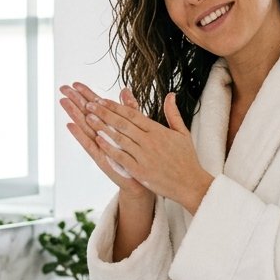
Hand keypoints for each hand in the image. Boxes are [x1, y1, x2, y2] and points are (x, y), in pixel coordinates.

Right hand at [59, 82, 151, 198]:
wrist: (141, 182)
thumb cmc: (138, 156)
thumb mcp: (136, 129)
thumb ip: (129, 110)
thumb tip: (125, 90)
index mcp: (110, 127)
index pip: (96, 107)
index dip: (86, 94)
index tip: (75, 83)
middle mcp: (102, 136)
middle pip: (86, 114)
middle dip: (75, 101)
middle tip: (63, 88)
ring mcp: (101, 147)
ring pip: (85, 127)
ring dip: (74, 114)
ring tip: (64, 102)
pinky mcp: (102, 159)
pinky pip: (89, 146)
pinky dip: (80, 136)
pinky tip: (70, 126)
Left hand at [81, 89, 213, 212]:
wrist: (190, 184)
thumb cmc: (186, 159)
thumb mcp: (182, 133)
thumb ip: (173, 113)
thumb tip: (170, 95)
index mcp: (158, 131)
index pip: (133, 114)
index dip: (116, 106)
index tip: (101, 100)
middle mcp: (149, 141)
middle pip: (123, 123)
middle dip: (104, 113)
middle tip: (89, 105)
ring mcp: (144, 156)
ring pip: (119, 138)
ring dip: (102, 127)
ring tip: (88, 118)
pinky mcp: (140, 171)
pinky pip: (121, 157)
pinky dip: (109, 148)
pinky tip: (97, 140)